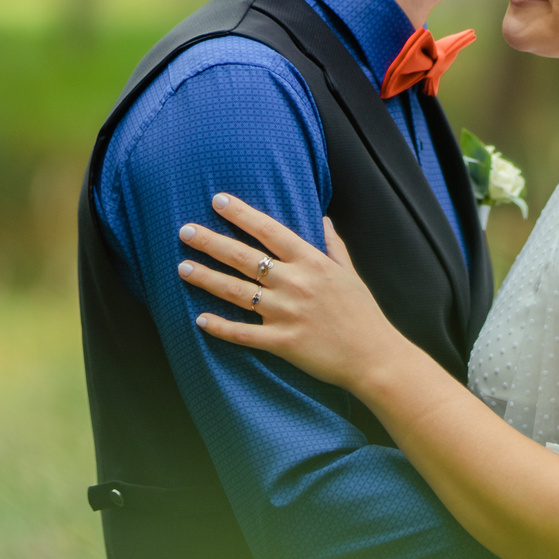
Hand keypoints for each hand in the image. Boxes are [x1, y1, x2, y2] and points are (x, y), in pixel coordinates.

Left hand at [180, 194, 406, 392]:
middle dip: (211, 242)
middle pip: (244, 257)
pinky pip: (243, 334)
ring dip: (207, 279)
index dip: (242, 214)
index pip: (270, 231)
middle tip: (184, 231)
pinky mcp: (282, 342)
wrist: (375, 357)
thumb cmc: (363, 314)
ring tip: (182, 267)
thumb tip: (323, 219)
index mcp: (312, 262)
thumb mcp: (350, 274)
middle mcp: (295, 283)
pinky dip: (220, 327)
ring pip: (237, 292)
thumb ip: (333, 246)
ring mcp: (287, 313)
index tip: (218, 201)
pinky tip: (200, 319)